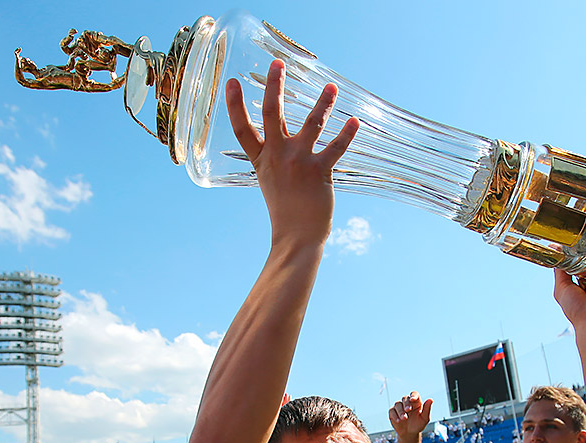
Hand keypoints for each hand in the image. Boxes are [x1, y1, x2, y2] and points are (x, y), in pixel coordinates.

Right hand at [225, 60, 358, 247]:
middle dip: (274, 86)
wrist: (297, 236)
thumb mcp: (272, 182)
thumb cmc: (286, 211)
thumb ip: (274, 159)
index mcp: (261, 161)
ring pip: (311, 124)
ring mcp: (299, 163)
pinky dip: (347, 134)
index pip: (242, 129)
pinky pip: (335, 148)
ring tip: (331, 86)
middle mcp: (278, 157)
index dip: (234, 105)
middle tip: (278, 63)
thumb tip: (280, 141)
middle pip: (272, 115)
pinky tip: (355, 121)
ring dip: (323, 103)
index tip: (231, 81)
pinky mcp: (320, 172)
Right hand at [389, 392, 432, 437]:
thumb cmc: (418, 424)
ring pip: (398, 404)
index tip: (413, 399)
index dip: (413, 396)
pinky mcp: (392, 412)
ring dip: (401, 411)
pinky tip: (398, 421)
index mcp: (416, 402)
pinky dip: (395, 415)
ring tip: (404, 418)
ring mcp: (399, 407)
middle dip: (406, 404)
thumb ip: (427, 409)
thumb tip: (431, 399)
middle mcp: (407, 402)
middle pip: (405, 398)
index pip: (414, 394)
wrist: (410, 433)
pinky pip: (392, 411)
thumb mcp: (424, 418)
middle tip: (408, 410)